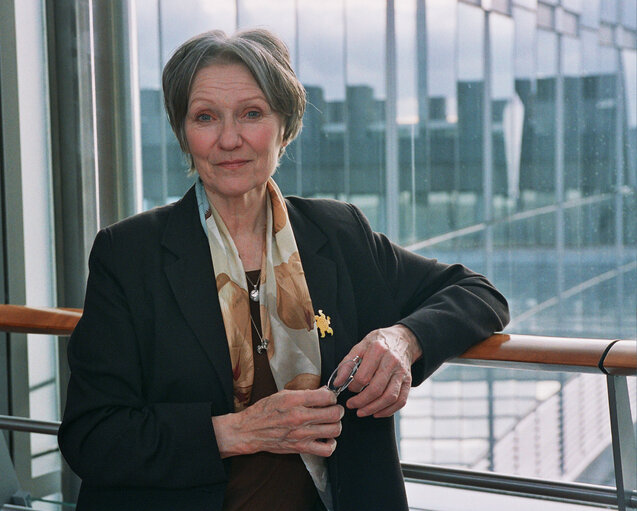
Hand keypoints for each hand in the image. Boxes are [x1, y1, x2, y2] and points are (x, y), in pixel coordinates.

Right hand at [212, 387, 342, 457]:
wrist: (249, 430)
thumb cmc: (264, 411)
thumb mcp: (283, 394)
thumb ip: (305, 393)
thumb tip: (324, 392)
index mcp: (295, 400)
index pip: (327, 396)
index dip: (332, 396)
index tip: (329, 397)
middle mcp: (300, 417)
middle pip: (334, 414)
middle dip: (337, 410)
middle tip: (333, 409)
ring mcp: (301, 434)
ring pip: (334, 430)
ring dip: (336, 425)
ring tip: (330, 422)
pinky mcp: (301, 447)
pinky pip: (326, 449)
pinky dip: (331, 444)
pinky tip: (326, 437)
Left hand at [340, 324, 421, 417]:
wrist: (402, 340)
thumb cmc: (378, 344)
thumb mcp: (360, 347)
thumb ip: (347, 364)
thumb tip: (337, 383)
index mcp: (378, 350)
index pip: (363, 376)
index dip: (353, 387)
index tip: (349, 389)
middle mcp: (392, 361)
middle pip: (376, 389)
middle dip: (361, 402)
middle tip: (352, 405)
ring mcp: (402, 372)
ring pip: (390, 397)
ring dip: (374, 408)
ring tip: (362, 412)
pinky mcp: (408, 381)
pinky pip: (401, 401)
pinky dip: (388, 411)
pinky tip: (377, 412)